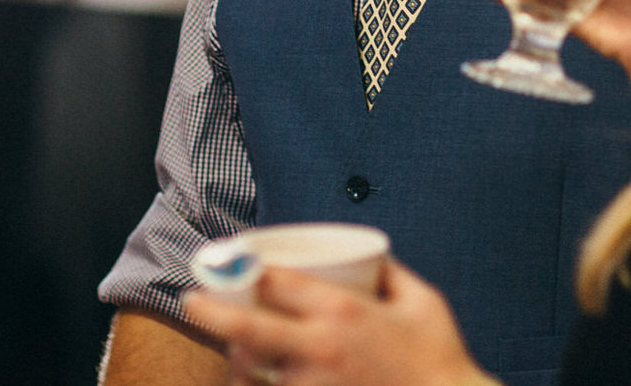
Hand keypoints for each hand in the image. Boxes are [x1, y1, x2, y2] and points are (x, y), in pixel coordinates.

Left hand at [182, 261, 488, 385]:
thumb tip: (370, 257)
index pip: (277, 280)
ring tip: (229, 350)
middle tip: (190, 301)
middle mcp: (317, 349)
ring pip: (249, 372)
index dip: (249, 268)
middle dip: (210, 310)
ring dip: (233, 359)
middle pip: (245, 325)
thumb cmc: (440, 359)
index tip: (235, 262)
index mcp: (343, 311)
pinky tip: (253, 381)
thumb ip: (392, 274)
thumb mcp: (423, 300)